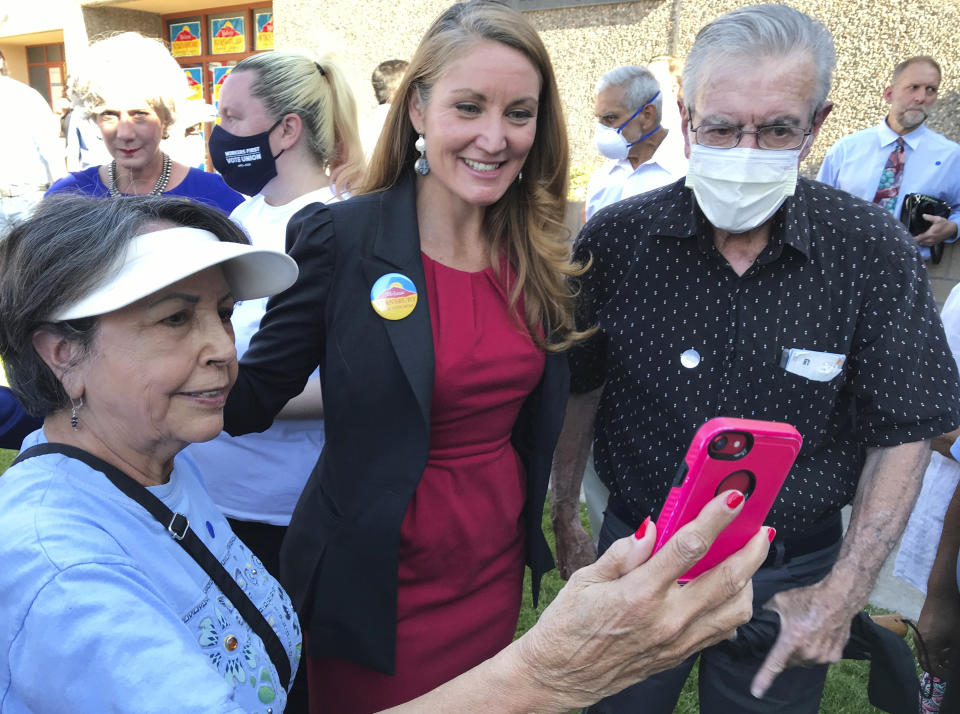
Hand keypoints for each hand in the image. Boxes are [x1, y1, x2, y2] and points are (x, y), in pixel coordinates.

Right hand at [519, 492, 770, 709]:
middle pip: (728, 579)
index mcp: (639, 594)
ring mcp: (678, 641)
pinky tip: (726, 590)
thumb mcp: (585, 579)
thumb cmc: (567, 626)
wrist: (560, 676)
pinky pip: (723, 630)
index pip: (688, 547)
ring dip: (749, 580)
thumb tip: (651, 527)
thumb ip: (623, 552)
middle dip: (752, 550)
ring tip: (746, 560)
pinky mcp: (680, 655)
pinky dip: (734, 606)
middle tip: (761, 530)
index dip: (715, 518)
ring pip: (736, 609)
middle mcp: (667, 620)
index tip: (732, 498)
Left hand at [750, 579, 853, 698]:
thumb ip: (768, 612)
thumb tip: (761, 617)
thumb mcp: (781, 601)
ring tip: (806, 633)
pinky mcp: (835, 656)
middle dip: (786, 653)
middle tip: (790, 635)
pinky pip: (820, 658)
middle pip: (790, 662)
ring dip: (802, 653)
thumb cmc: (809, 599)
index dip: (764, 679)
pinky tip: (818, 636)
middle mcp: (807, 652)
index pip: (774, 665)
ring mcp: (822, 656)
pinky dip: (816, 651)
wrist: (838, 598)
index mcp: (791, 641)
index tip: (756, 691)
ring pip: (805, 661)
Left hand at [914, 215, 957, 245]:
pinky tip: (923, 239)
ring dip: (920, 241)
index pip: (919, 238)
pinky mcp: (935, 243)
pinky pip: (928, 245)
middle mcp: (931, 239)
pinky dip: (925, 243)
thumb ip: (929, 217)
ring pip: (923, 244)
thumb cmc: (945, 224)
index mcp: (930, 233)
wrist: (952, 229)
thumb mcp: (937, 219)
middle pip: (920, 242)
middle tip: (913, 236)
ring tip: (918, 237)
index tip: (911, 235)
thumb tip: (923, 215)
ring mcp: (934, 242)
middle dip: (916, 239)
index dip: (914, 237)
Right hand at [916, 593, 959, 675]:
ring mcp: (918, 634)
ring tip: (950, 657)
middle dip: (938, 668)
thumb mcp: (957, 640)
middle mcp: (919, 641)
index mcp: (927, 645)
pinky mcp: (920, 629)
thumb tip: (953, 667)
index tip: (952, 677)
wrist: (941, 596)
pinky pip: (924, 645)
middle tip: (950, 669)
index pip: (931, 668)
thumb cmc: (951, 617)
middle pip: (925, 662)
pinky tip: (946, 646)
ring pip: (924, 654)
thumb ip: (954, 656)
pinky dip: (934, 650)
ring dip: (936, 658)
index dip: (942, 675)